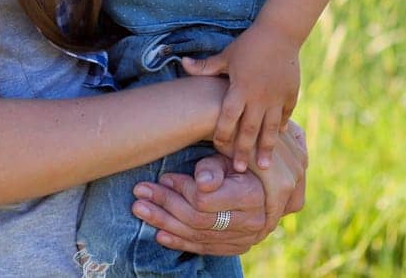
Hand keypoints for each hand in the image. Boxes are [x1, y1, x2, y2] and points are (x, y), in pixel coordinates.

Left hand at [130, 158, 268, 254]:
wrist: (266, 190)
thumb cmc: (240, 166)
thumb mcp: (229, 158)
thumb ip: (212, 168)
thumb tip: (201, 182)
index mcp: (251, 195)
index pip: (205, 199)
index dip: (181, 188)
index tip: (163, 177)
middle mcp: (249, 222)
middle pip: (197, 219)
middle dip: (165, 205)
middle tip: (139, 192)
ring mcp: (243, 239)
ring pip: (196, 235)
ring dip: (163, 223)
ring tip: (140, 209)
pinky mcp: (234, 248)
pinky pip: (203, 248)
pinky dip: (178, 242)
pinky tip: (158, 234)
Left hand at [182, 22, 300, 172]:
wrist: (280, 33)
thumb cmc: (249, 45)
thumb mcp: (226, 55)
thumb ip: (206, 67)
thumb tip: (182, 63)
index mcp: (240, 87)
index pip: (229, 116)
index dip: (222, 132)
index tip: (217, 146)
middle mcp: (259, 96)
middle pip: (249, 128)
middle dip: (244, 150)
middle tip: (239, 169)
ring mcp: (276, 97)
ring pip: (270, 128)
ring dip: (266, 148)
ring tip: (265, 166)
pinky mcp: (290, 95)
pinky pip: (284, 116)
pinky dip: (280, 128)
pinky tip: (278, 142)